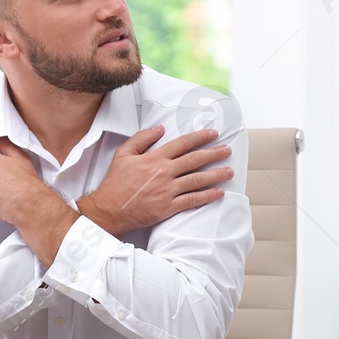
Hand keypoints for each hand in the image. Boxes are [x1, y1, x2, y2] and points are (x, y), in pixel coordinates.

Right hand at [77, 126, 233, 236]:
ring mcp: (167, 191)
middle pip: (195, 160)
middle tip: (227, 150)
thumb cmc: (116, 182)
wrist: (109, 209)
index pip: (182, 144)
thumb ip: (142, 138)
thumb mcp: (124, 154)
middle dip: (214, 153)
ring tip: (229, 171)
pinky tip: (219, 192)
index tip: (213, 133)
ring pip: (197, 180)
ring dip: (216, 174)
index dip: (200, 137)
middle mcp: (164, 173)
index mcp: (154, 158)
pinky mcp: (168, 207)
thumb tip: (160, 128)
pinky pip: (192, 200)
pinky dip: (207, 196)